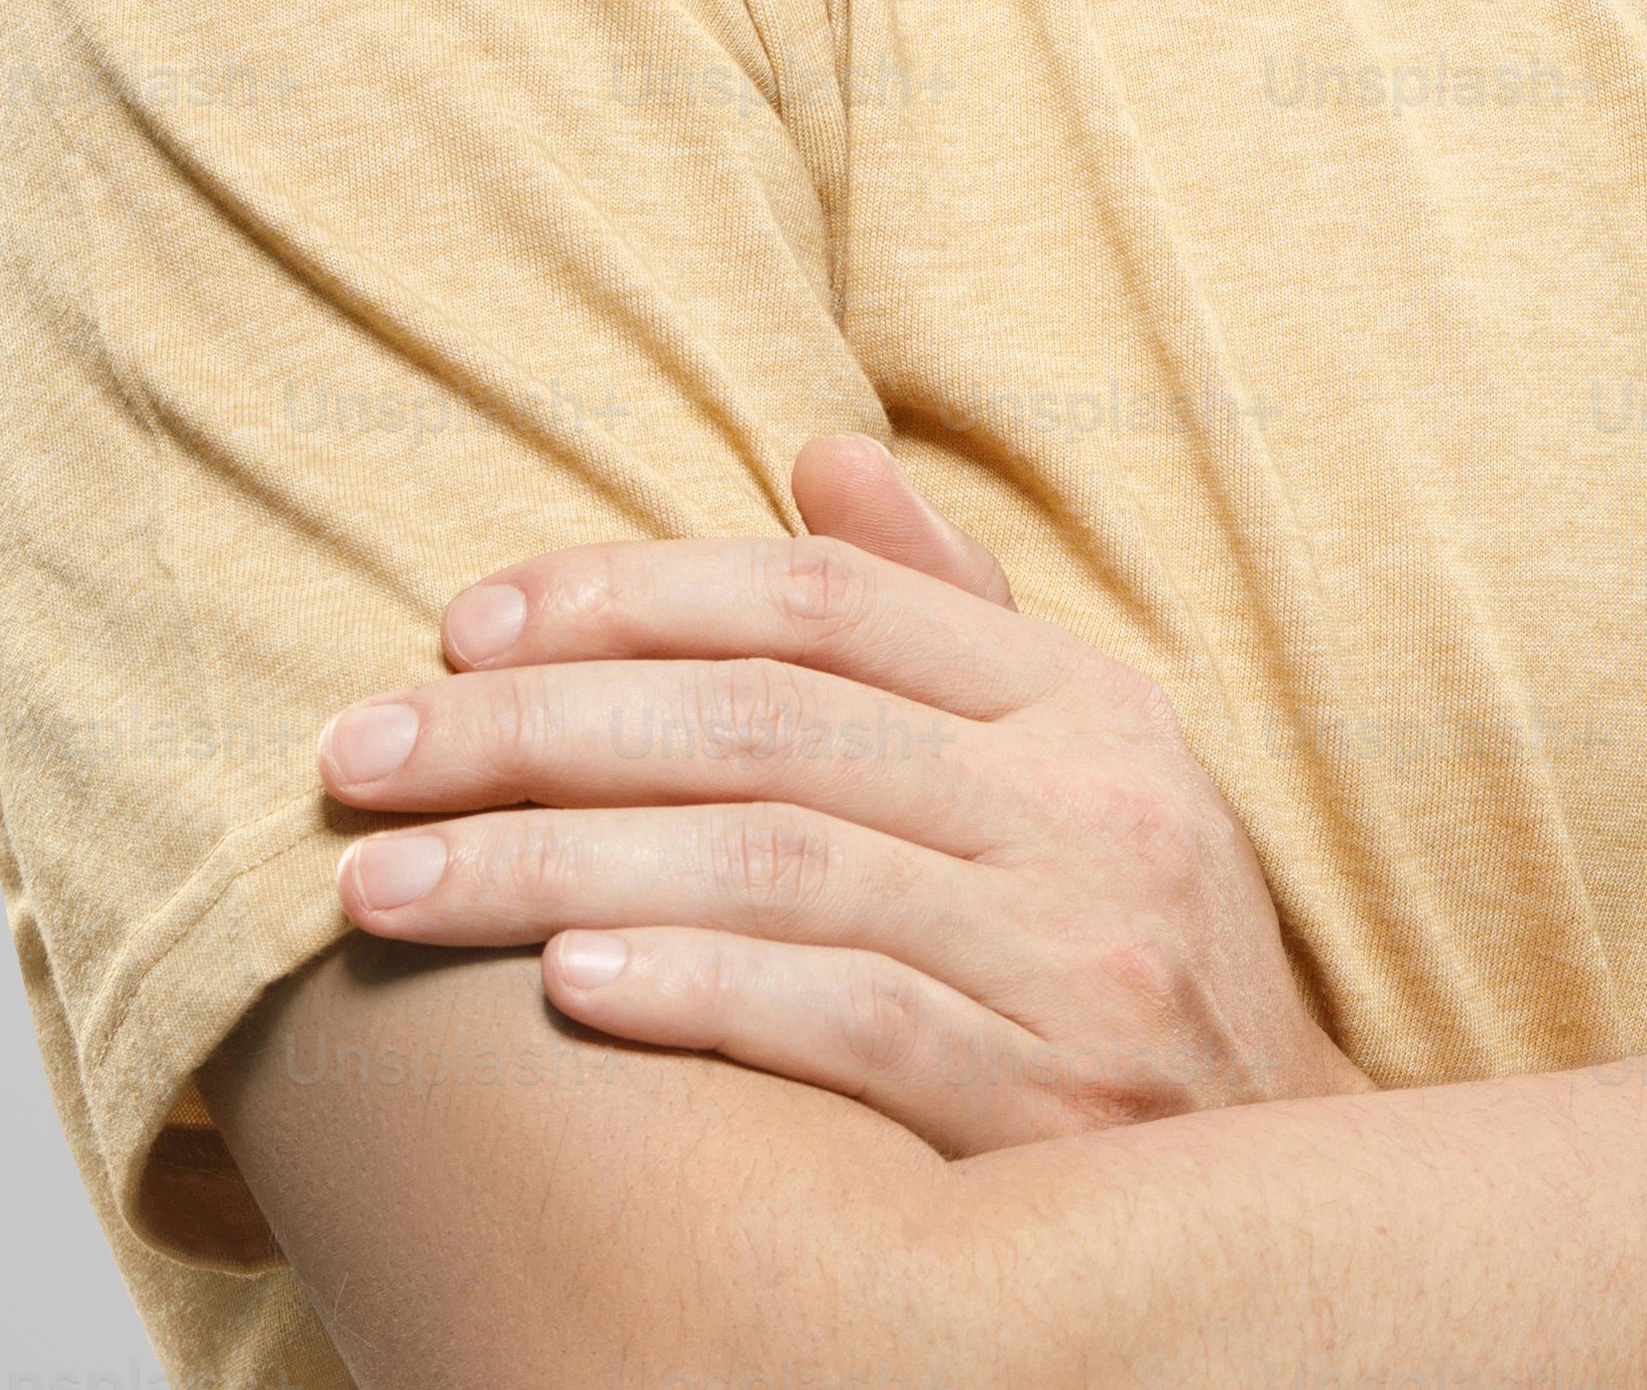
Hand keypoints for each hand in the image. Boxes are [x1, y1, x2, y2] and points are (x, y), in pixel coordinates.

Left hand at [314, 431, 1369, 1152]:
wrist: (1285, 1193)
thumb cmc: (1131, 950)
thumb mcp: (1083, 761)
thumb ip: (946, 616)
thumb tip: (815, 453)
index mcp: (1080, 700)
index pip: (815, 602)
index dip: (624, 594)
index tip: (460, 624)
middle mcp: (1086, 806)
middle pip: (760, 725)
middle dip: (530, 729)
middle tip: (361, 752)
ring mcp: (1075, 956)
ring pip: (773, 869)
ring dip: (550, 870)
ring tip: (388, 882)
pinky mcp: (1051, 1105)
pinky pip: (844, 1024)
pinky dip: (698, 992)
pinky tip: (562, 989)